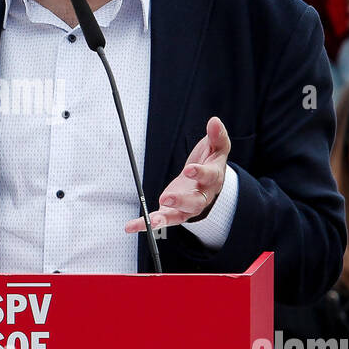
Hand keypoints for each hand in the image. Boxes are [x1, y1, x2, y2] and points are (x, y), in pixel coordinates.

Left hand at [126, 117, 229, 232]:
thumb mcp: (216, 147)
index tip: (188, 170)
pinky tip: (131, 226)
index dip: (200, 173)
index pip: (209, 177)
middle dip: (181, 201)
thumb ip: (217, 136)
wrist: (208, 180)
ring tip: (151, 220)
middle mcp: (202, 196)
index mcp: (213, 178)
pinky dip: (145, 224)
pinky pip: (161, 219)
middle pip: (195, 203)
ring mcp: (187, 207)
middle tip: (166, 197)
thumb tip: (214, 121)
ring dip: (164, 219)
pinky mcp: (174, 211)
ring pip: (179, 216)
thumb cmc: (211, 161)